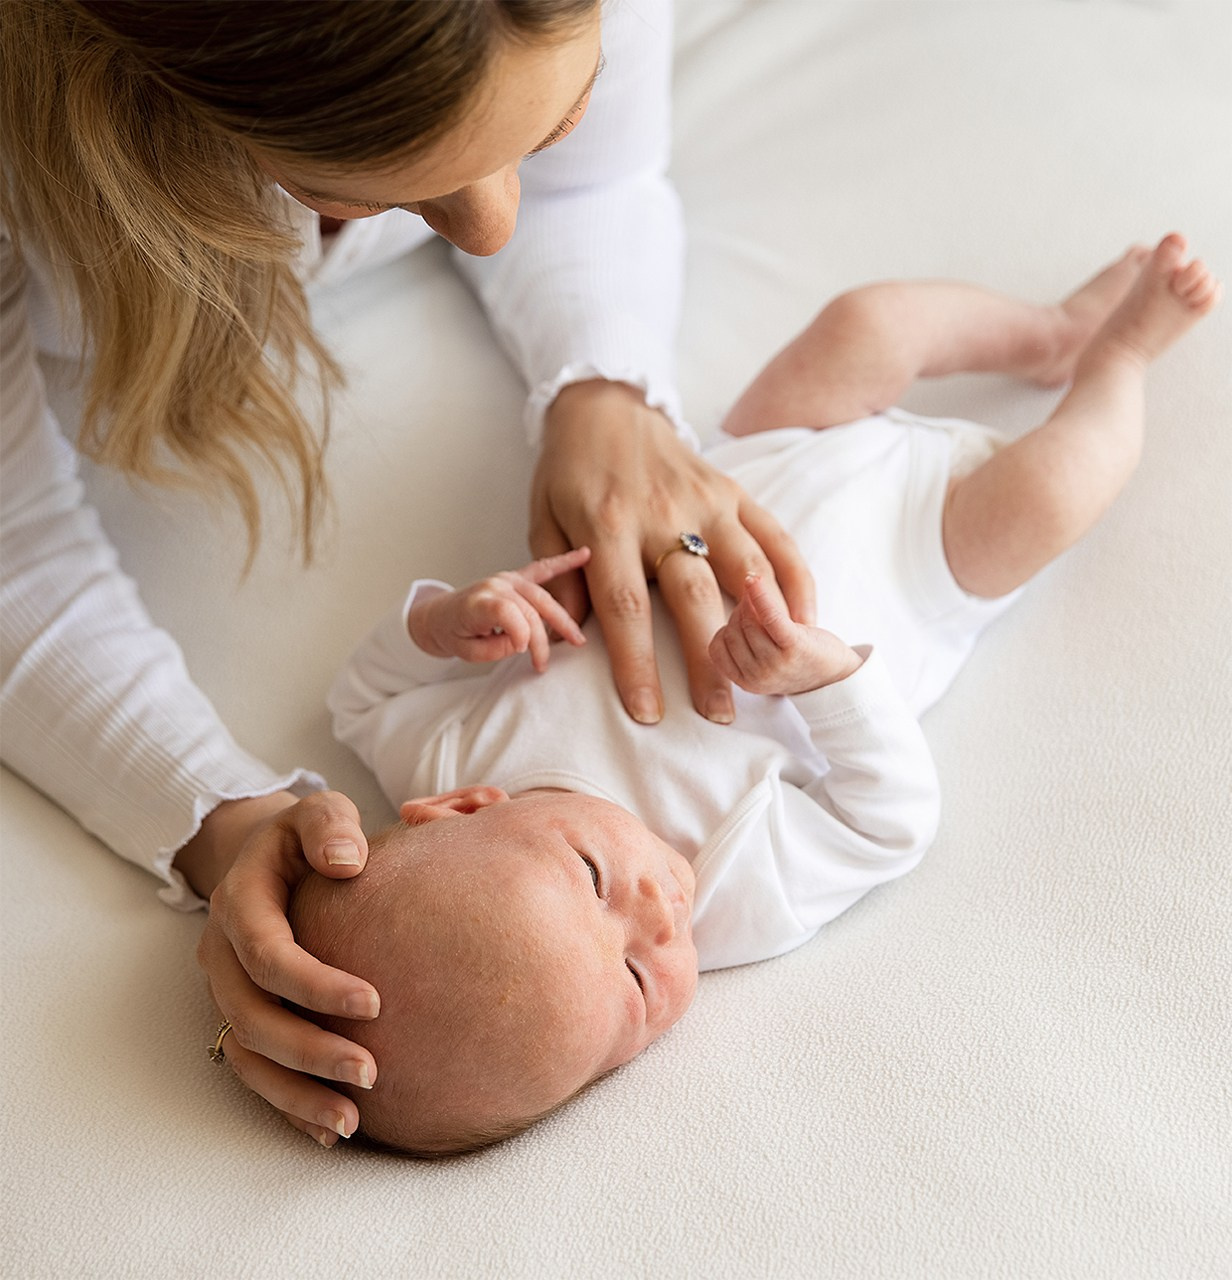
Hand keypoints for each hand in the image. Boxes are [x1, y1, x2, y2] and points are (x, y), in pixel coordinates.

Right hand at [176, 790, 379, 1148]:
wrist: (266, 854)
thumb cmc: (308, 835)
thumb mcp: (318, 812)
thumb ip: (329, 826)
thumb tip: (347, 859)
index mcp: (241, 904)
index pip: (269, 955)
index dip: (315, 985)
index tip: (375, 1003)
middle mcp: (223, 955)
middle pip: (254, 1017)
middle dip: (310, 1052)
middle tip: (372, 1072)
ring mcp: (227, 991)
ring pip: (249, 1055)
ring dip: (296, 1093)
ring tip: (352, 1121)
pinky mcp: (242, 1016)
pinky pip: (254, 1071)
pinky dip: (287, 1104)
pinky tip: (330, 1131)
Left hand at [408, 548, 589, 670]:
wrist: (440, 615)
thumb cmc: (453, 633)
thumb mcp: (466, 652)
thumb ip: (494, 649)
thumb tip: (522, 642)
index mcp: (478, 603)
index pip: (508, 613)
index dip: (520, 634)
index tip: (521, 652)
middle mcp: (495, 586)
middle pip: (530, 609)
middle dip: (542, 638)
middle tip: (544, 663)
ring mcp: (506, 580)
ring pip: (543, 597)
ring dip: (562, 619)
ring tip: (577, 639)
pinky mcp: (515, 578)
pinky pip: (542, 569)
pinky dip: (564, 562)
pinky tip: (585, 555)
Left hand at [532, 380, 815, 724]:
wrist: (605, 405)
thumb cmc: (570, 472)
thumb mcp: (544, 520)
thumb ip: (559, 579)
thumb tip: (570, 639)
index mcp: (608, 525)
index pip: (625, 606)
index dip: (637, 663)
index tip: (647, 711)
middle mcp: (663, 514)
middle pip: (691, 597)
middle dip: (707, 660)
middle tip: (719, 712)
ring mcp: (705, 501)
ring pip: (743, 570)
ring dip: (759, 625)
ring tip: (770, 673)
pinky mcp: (733, 491)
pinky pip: (773, 536)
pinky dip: (794, 577)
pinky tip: (806, 616)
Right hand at [709, 574, 863, 695]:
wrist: (840, 675)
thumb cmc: (799, 662)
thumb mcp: (762, 662)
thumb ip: (740, 646)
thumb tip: (717, 604)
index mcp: (745, 682)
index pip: (716, 646)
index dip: (728, 627)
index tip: (746, 621)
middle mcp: (757, 677)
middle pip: (733, 629)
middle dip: (744, 613)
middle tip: (762, 610)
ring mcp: (775, 664)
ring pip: (748, 620)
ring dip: (755, 604)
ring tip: (769, 603)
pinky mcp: (794, 647)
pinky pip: (769, 616)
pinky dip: (761, 595)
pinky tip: (753, 579)